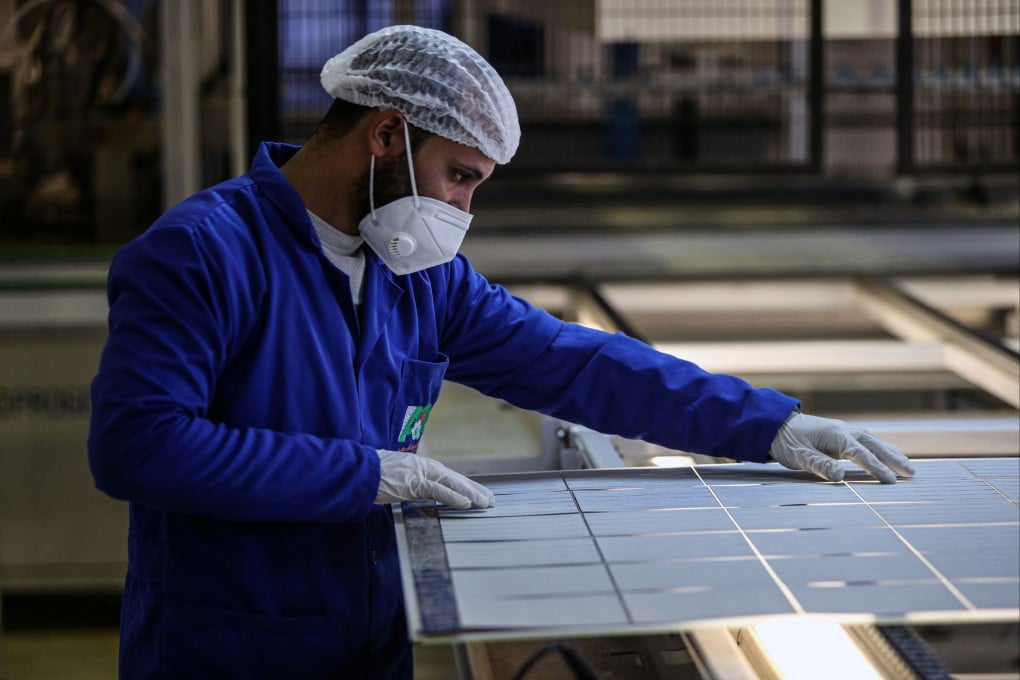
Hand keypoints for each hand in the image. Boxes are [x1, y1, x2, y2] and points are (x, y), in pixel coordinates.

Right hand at [375, 450, 494, 508]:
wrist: (358, 470)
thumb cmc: (372, 473)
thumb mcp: (394, 476)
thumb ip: (408, 482)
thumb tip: (413, 490)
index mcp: (420, 466)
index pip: (447, 476)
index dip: (464, 485)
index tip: (477, 493)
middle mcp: (424, 467)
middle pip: (455, 478)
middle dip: (474, 489)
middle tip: (490, 499)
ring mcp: (420, 473)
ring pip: (452, 483)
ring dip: (471, 494)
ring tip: (485, 502)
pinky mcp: (414, 483)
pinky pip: (439, 491)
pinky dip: (454, 497)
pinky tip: (468, 504)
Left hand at [768, 411, 914, 483]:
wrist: (774, 424)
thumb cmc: (786, 442)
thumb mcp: (799, 456)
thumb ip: (820, 465)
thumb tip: (840, 476)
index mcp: (835, 436)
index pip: (861, 454)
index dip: (876, 468)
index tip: (891, 481)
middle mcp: (844, 430)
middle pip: (874, 445)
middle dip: (893, 459)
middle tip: (912, 473)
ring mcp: (843, 430)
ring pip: (873, 441)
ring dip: (891, 453)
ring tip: (908, 467)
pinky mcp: (840, 434)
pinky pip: (866, 440)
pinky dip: (880, 448)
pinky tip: (888, 454)